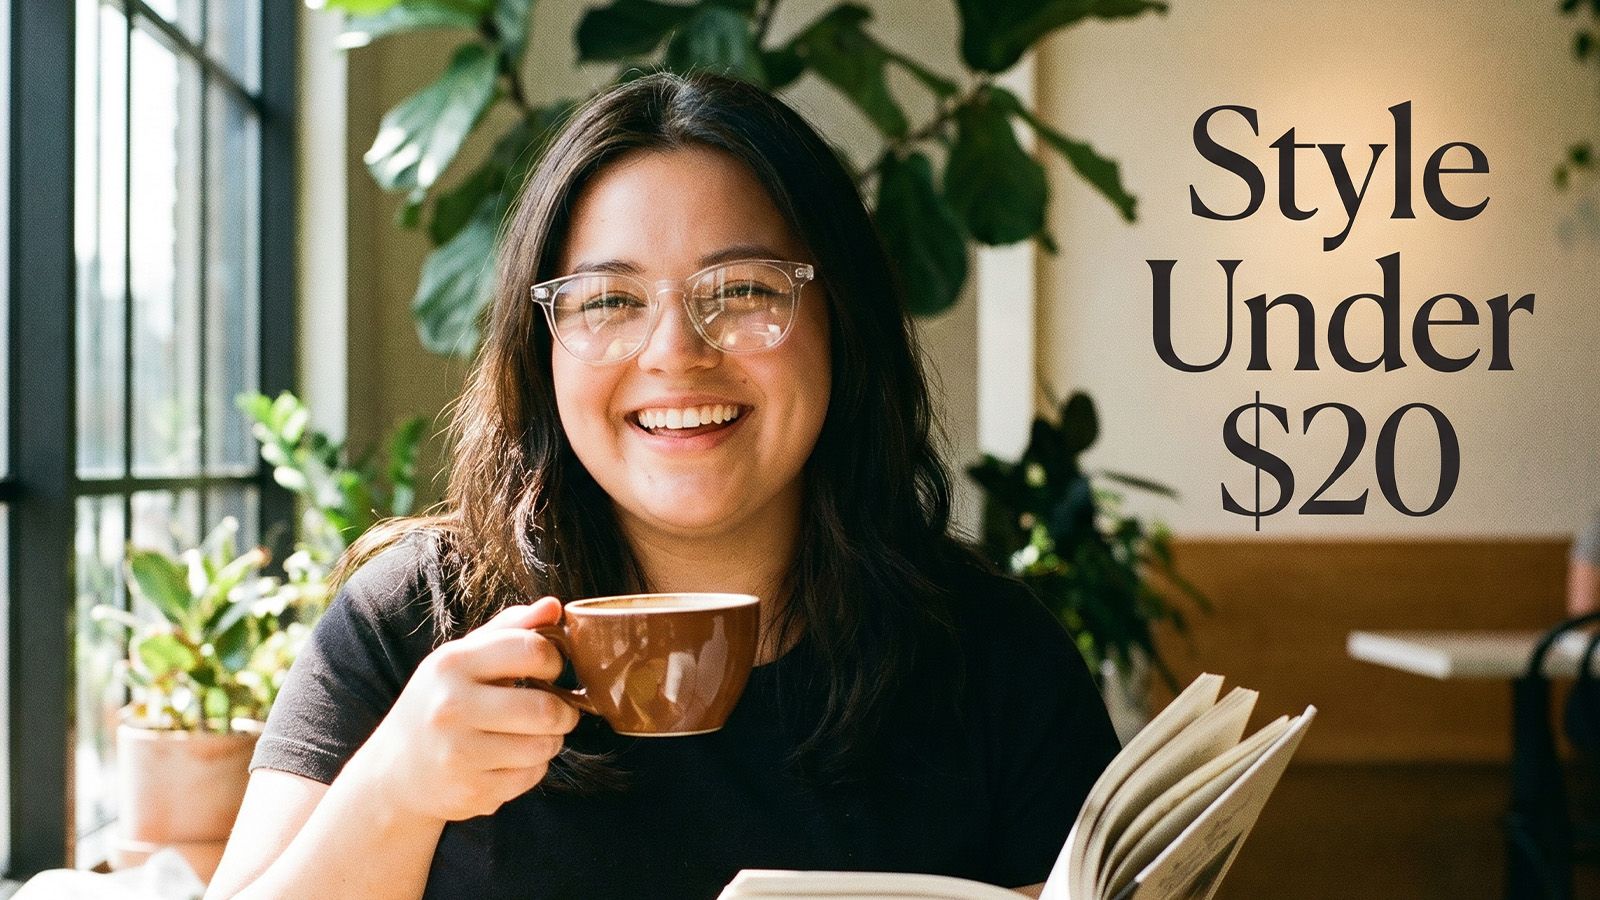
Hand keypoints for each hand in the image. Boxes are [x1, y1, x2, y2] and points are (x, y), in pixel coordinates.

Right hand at [345, 596, 580, 822]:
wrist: (394, 771)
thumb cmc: (439, 702)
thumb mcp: (462, 659)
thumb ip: (509, 629)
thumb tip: (553, 606)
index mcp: (451, 664)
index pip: (530, 650)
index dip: (555, 660)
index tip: (552, 670)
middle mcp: (451, 707)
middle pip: (545, 709)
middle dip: (564, 711)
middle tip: (559, 711)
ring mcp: (458, 753)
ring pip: (544, 746)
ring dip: (552, 740)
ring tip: (535, 734)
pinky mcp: (470, 791)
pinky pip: (532, 776)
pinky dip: (534, 767)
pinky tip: (513, 759)